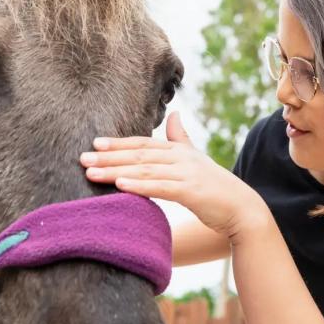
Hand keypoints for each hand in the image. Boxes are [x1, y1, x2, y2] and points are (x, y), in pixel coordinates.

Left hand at [81, 112, 270, 240]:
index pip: (143, 144)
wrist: (242, 208)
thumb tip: (173, 115)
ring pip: (144, 170)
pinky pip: (160, 187)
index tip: (94, 143)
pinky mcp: (191, 192)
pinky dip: (139, 185)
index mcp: (178, 150)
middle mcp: (180, 158)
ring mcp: (186, 173)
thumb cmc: (215, 186)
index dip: (118, 143)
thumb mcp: (195, 160)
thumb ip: (181, 138)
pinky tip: (120, 186)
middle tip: (82, 158)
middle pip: (138, 154)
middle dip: (109, 156)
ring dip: (115, 171)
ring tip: (91, 173)